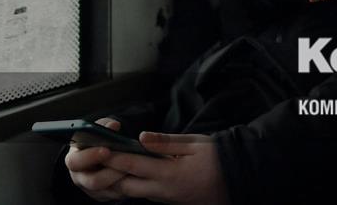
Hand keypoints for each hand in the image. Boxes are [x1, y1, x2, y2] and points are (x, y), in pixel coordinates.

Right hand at [65, 118, 127, 200]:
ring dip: (122, 179)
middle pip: (92, 181)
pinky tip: (137, 176)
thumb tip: (112, 125)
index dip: (90, 156)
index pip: (76, 162)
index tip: (107, 149)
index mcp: (74, 159)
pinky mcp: (104, 195)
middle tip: (127, 163)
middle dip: (111, 172)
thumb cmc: (99, 139)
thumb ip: (104, 125)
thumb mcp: (99, 129)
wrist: (103, 154)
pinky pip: (116, 195)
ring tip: (135, 168)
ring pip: (107, 190)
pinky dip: (127, 186)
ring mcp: (91, 189)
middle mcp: (80, 177)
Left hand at [102, 132, 229, 204]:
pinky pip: (145, 194)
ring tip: (113, 163)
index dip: (113, 157)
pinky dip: (134, 184)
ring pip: (133, 192)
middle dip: (110, 173)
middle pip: (125, 186)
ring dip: (121, 179)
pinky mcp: (170, 201)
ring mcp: (166, 198)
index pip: (132, 165)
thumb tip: (140, 138)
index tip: (98, 147)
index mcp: (170, 173)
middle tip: (100, 158)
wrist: (238, 180)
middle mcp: (163, 190)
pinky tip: (134, 172)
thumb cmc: (219, 157)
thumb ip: (166, 142)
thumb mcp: (195, 143)